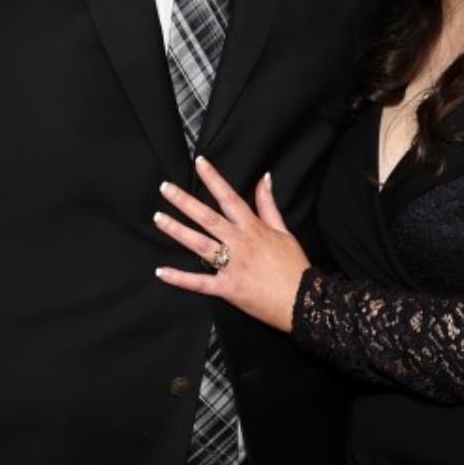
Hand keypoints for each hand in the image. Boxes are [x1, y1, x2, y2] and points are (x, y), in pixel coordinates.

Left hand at [154, 157, 310, 333]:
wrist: (304, 301)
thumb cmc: (295, 267)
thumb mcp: (284, 231)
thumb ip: (269, 205)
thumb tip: (264, 178)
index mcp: (253, 228)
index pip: (230, 197)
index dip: (214, 179)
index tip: (200, 163)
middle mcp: (240, 244)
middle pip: (208, 218)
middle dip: (185, 202)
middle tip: (166, 188)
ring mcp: (232, 266)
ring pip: (200, 245)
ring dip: (177, 231)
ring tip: (159, 218)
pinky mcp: (228, 288)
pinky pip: (199, 283)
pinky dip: (180, 278)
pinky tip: (161, 271)